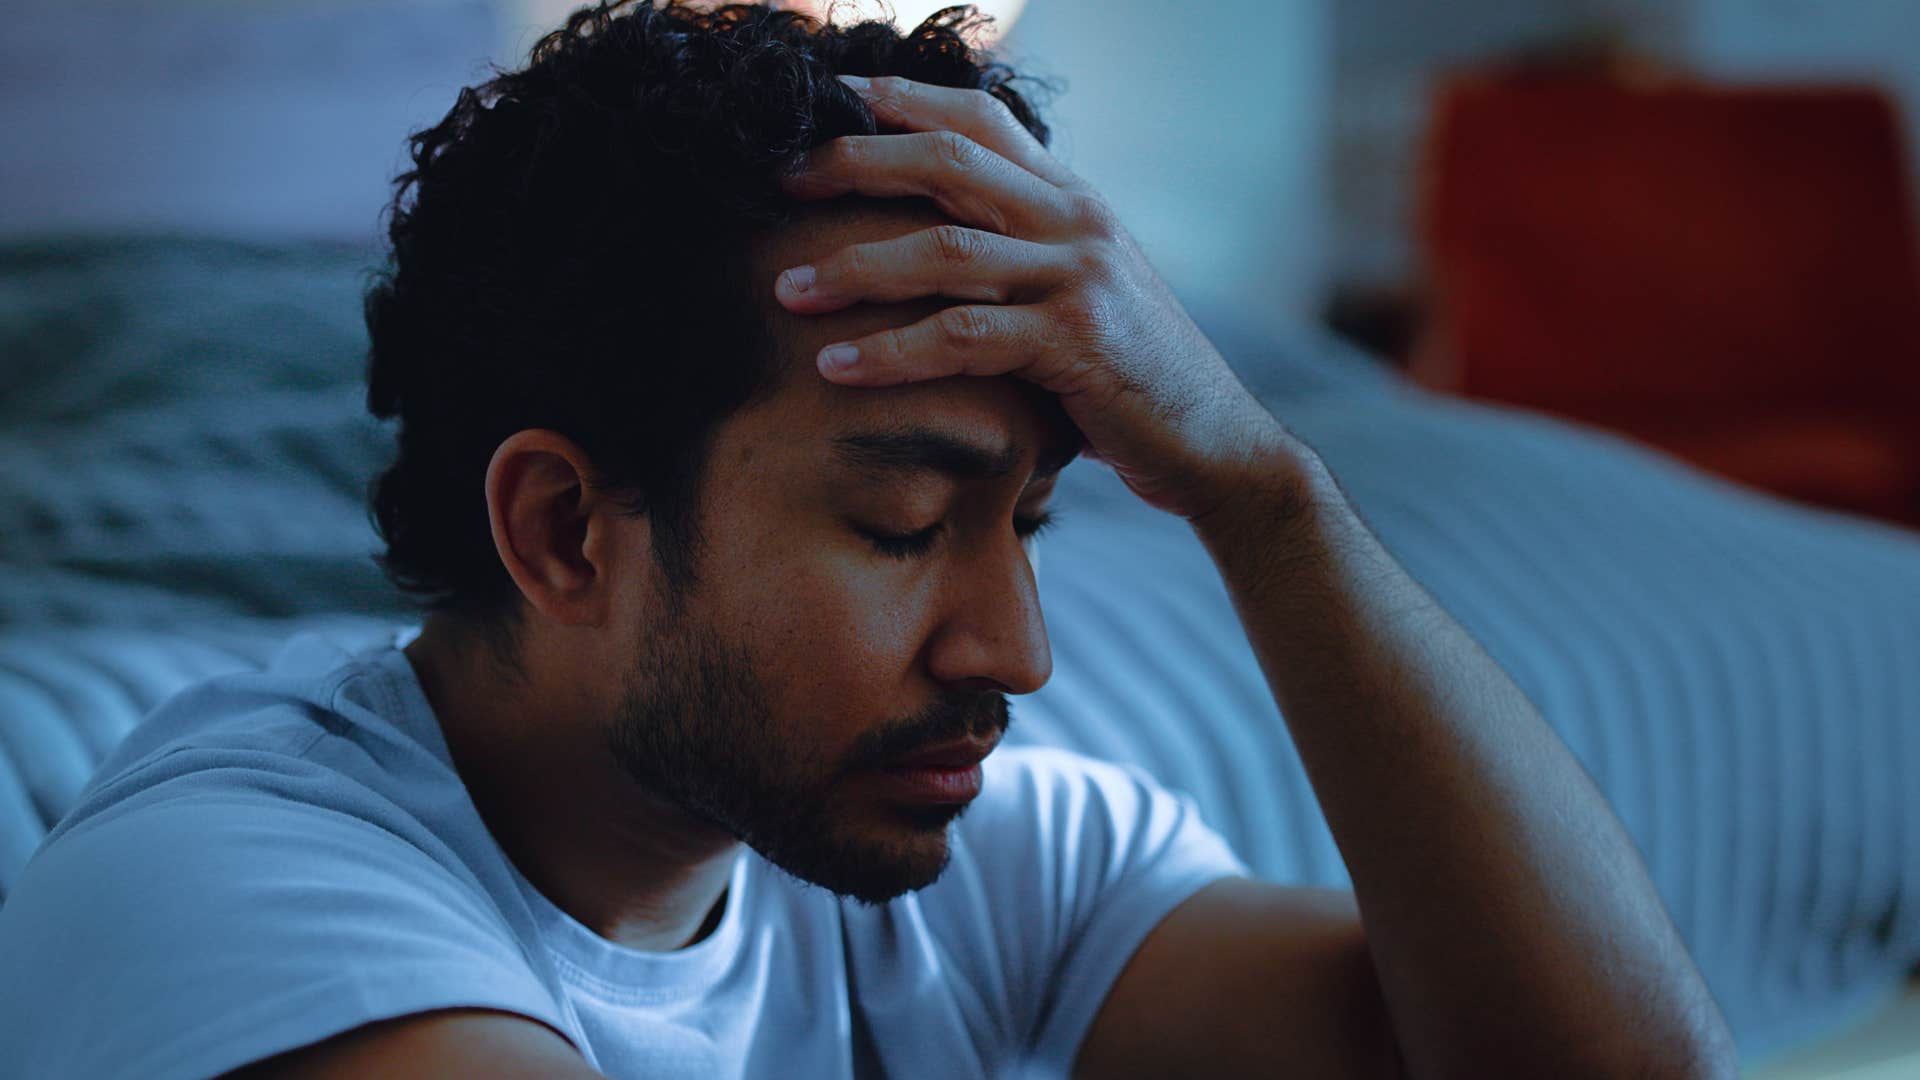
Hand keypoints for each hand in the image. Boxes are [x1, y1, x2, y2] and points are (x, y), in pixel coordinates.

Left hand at [774, 74, 1291, 522]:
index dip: (900, 102)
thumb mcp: (1081, 298)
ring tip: (787, 291)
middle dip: (854, 164)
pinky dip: (891, 352)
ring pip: (944, 250)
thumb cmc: (1132, 382)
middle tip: (780, 181)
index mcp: (1075, 201)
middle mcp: (1079, 221)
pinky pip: (962, 337)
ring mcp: (1081, 277)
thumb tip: (939, 248)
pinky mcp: (1077, 342)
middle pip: (947, 162)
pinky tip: (838, 367)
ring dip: (855, 269)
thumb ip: (1024, 260)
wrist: (1218, 447)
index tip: (824, 103)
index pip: (980, 120)